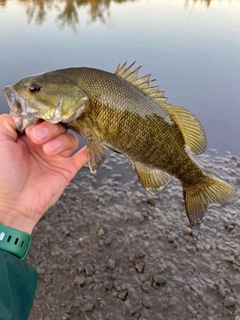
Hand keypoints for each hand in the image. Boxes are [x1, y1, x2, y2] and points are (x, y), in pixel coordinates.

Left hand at [0, 114, 87, 233]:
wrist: (13, 203)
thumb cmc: (3, 175)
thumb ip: (8, 122)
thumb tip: (21, 112)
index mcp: (27, 137)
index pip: (42, 118)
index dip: (39, 119)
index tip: (30, 127)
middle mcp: (43, 145)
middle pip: (57, 125)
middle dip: (49, 129)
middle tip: (37, 138)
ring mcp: (56, 157)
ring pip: (70, 138)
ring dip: (61, 140)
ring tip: (48, 151)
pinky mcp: (67, 169)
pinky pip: (83, 156)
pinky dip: (88, 150)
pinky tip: (89, 145)